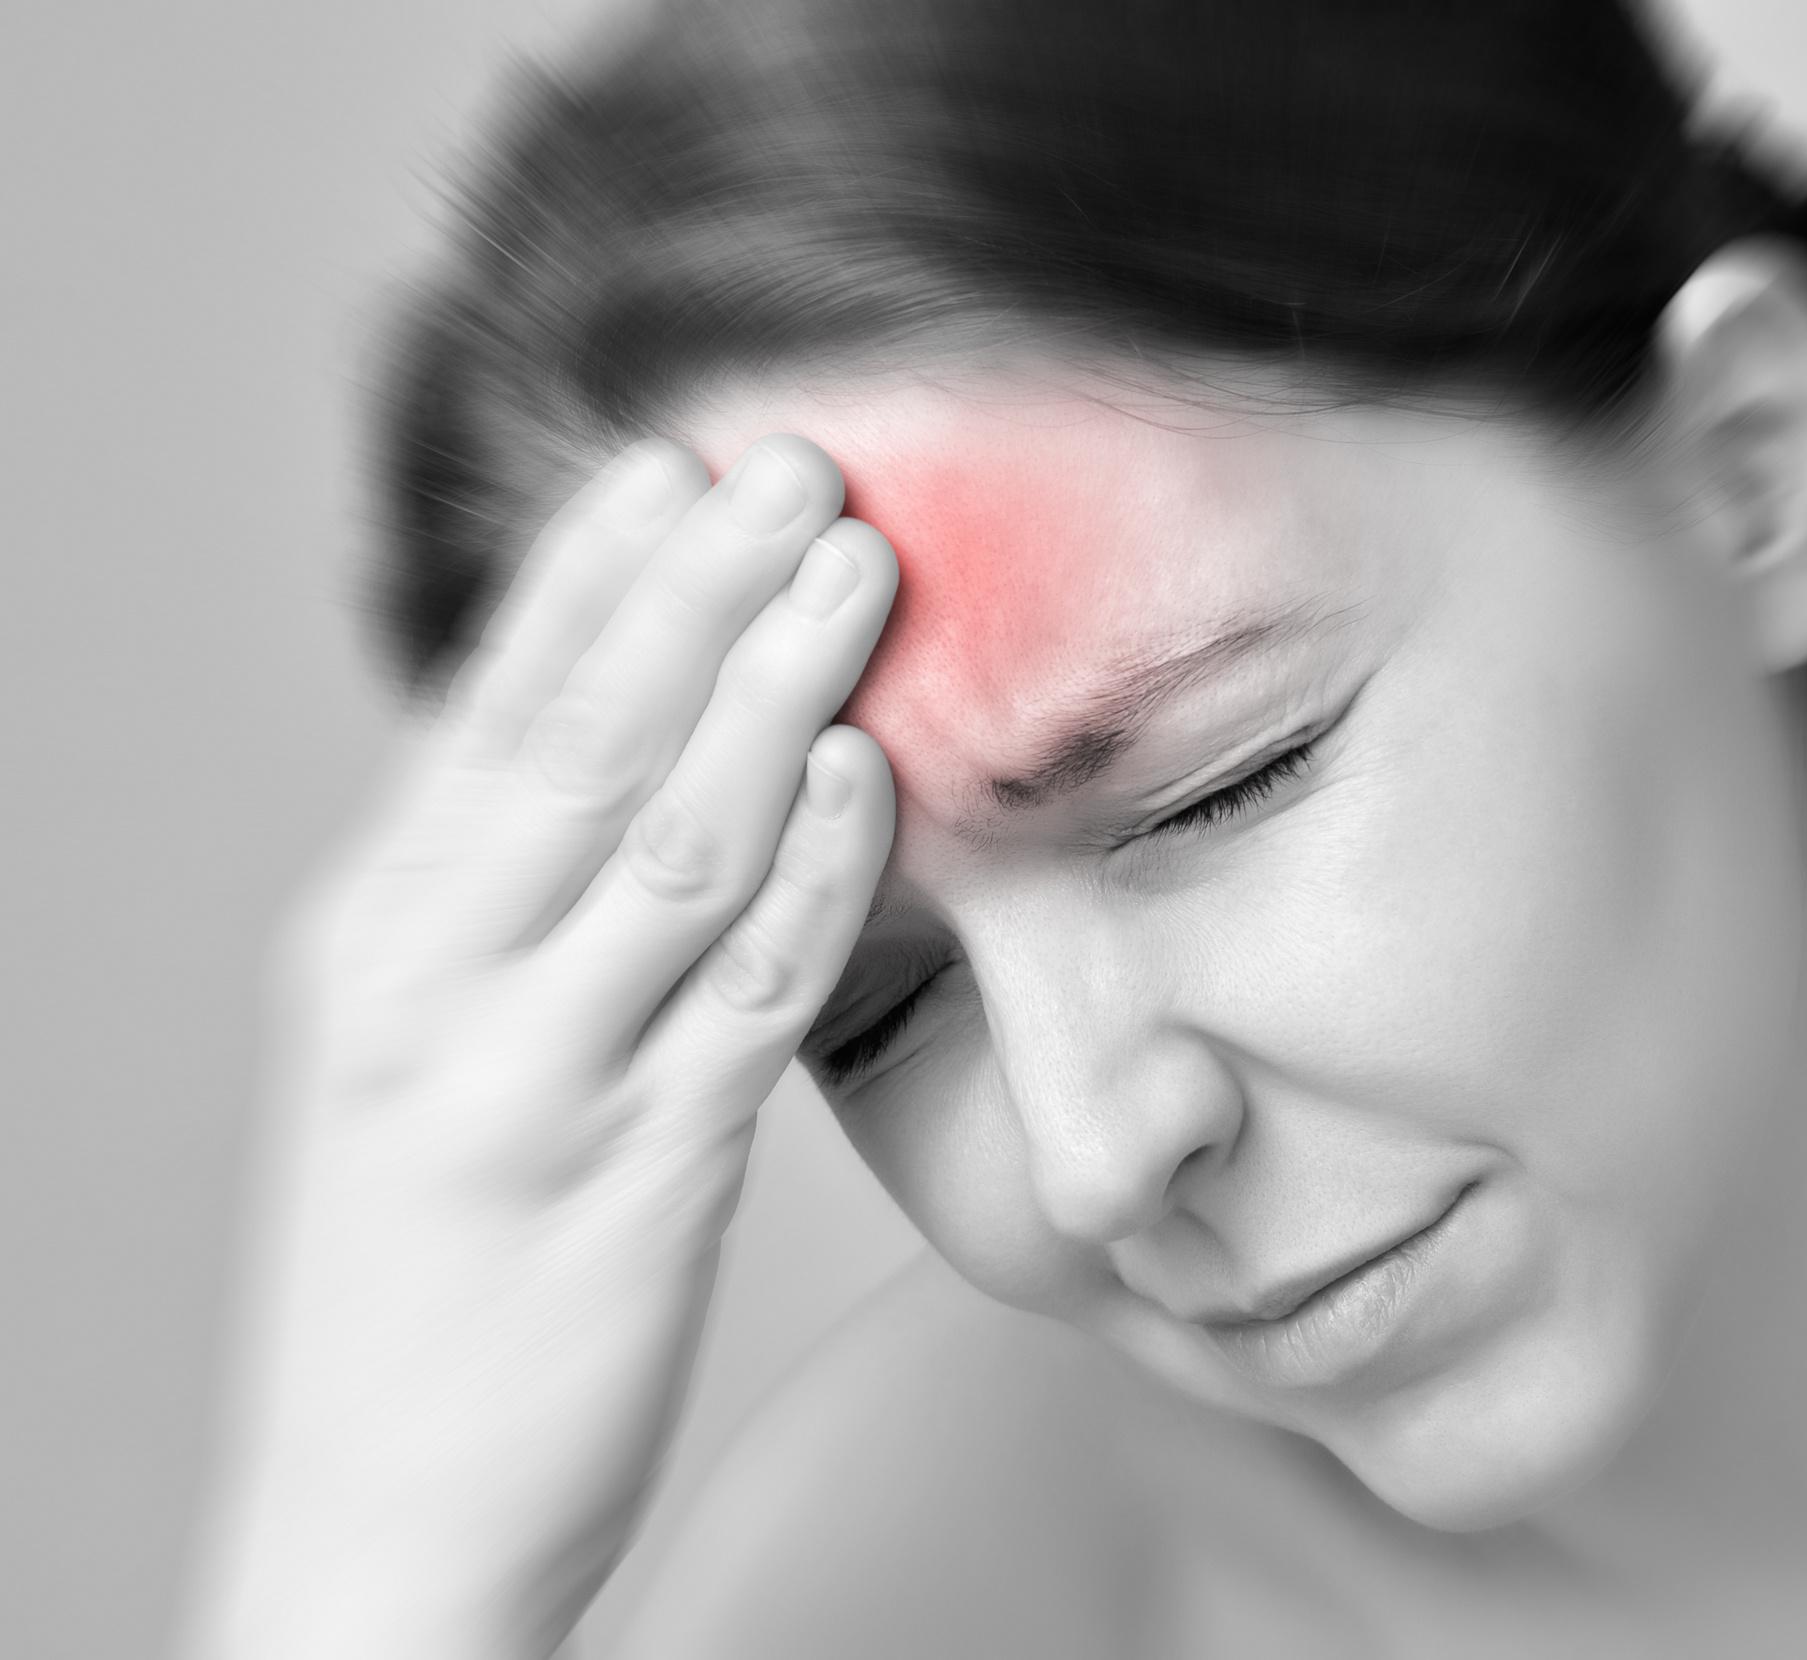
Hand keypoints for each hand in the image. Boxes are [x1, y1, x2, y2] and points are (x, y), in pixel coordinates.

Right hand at [182, 435, 898, 1659]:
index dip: (592, 577)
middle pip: (581, 746)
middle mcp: (432, 990)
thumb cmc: (415, 1282)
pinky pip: (738, 1001)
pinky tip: (866, 783)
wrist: (375, 1528)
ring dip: (769, 695)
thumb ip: (502, 913)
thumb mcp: (410, 1058)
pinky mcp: (629, 1186)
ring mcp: (527, 1086)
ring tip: (855, 570)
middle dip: (693, 591)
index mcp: (373, 940)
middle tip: (795, 463)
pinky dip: (805, 879)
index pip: (489, 717)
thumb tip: (627, 758)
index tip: (677, 461)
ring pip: (665, 845)